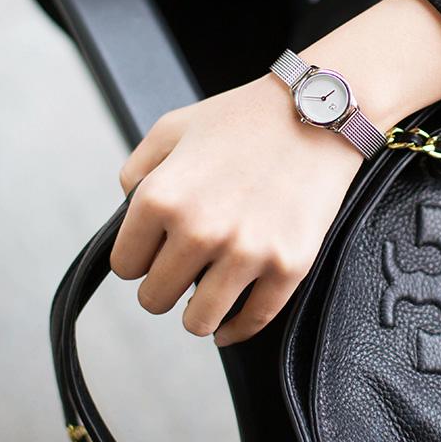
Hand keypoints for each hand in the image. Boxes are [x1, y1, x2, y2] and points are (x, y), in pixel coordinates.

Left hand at [112, 0, 440, 344]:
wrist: (316, 112)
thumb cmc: (245, 117)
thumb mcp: (171, 127)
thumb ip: (135, 173)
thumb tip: (127, 217)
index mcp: (162, 197)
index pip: (125, 265)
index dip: (139, 258)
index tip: (157, 252)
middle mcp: (200, 230)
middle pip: (155, 299)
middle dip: (165, 286)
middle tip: (184, 270)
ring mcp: (247, 251)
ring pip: (198, 322)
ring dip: (197, 315)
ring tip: (206, 296)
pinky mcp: (288, 265)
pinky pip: (253, 321)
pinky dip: (237, 329)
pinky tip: (231, 321)